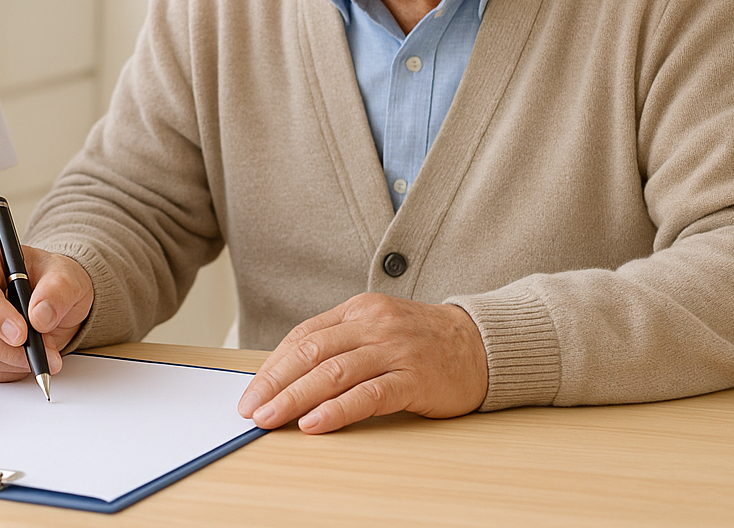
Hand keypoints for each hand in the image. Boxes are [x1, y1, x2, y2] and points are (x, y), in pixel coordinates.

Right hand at [0, 237, 93, 381]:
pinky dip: (6, 371)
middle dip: (3, 347)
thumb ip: (58, 290)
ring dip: (8, 362)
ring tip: (42, 355)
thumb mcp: (68, 276)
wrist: (56, 303)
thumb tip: (40, 316)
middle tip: (40, 353)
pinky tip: (27, 361)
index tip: (21, 334)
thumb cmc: (55, 282)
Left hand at [236, 294, 487, 433]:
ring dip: (295, 399)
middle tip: (250, 409)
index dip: (272, 366)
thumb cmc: (423, 341)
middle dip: (274, 384)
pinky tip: (314, 423)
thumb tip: (290, 376)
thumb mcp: (378, 328)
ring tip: (270, 419)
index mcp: (358, 310)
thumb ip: (340, 344)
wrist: (483, 344)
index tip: (251, 391)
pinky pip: (368, 395)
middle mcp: (373, 325)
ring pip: (333, 373)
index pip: (303, 337)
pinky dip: (336, 410)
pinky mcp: (414, 378)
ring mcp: (394, 350)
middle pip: (311, 354)